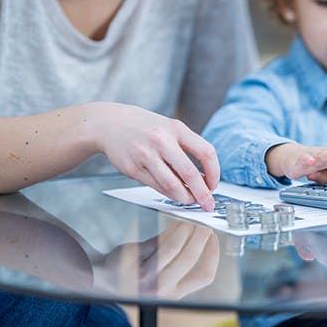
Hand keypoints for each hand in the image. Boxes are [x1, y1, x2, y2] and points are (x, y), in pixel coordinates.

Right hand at [95, 103, 218, 209]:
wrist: (112, 124)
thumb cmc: (147, 128)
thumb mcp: (170, 128)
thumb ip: (188, 148)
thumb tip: (204, 179)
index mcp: (177, 129)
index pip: (206, 152)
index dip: (214, 172)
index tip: (213, 184)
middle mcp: (162, 140)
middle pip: (190, 173)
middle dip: (202, 193)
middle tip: (207, 203)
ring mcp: (146, 155)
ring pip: (172, 185)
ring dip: (185, 198)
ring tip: (190, 200)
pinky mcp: (133, 168)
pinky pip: (157, 187)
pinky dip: (170, 195)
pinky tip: (175, 194)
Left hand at [95, 222, 218, 298]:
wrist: (105, 276)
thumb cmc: (139, 274)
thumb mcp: (165, 277)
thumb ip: (182, 261)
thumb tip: (204, 236)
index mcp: (174, 293)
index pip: (204, 276)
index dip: (212, 254)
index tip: (213, 238)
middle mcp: (160, 288)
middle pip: (188, 258)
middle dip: (199, 237)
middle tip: (201, 224)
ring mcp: (144, 276)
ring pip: (172, 247)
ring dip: (184, 230)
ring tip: (187, 221)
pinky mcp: (132, 261)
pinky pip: (156, 241)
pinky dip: (169, 230)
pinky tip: (174, 224)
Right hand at [265, 143, 326, 188]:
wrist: (291, 157)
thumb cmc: (312, 164)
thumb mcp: (321, 174)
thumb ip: (325, 177)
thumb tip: (323, 178)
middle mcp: (324, 155)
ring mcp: (312, 157)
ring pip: (321, 156)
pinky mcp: (300, 160)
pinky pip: (303, 160)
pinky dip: (306, 160)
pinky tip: (309, 160)